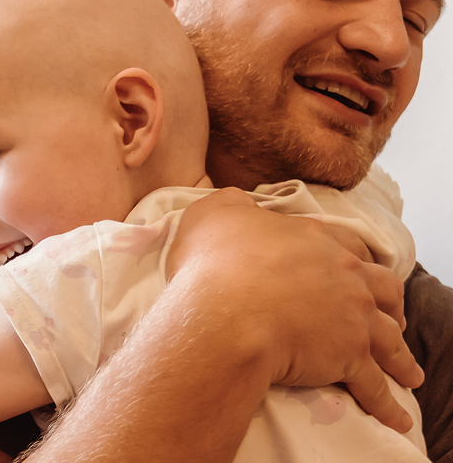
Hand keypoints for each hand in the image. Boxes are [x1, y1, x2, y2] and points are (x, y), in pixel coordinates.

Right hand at [165, 188, 422, 432]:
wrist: (225, 312)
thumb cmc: (215, 262)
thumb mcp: (214, 213)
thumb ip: (231, 205)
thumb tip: (238, 204)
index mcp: (315, 240)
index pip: (349, 245)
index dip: (355, 258)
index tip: (358, 269)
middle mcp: (344, 276)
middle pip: (383, 289)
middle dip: (390, 304)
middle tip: (391, 318)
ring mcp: (352, 318)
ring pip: (390, 339)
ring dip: (402, 358)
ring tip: (410, 374)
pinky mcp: (348, 359)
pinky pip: (376, 387)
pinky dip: (387, 405)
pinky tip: (396, 419)